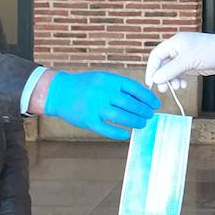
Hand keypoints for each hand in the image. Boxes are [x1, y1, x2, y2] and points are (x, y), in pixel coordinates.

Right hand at [42, 71, 158, 139]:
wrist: (58, 91)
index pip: (134, 88)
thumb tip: (142, 98)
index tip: (155, 104)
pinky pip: (106, 128)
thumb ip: (119, 87)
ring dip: (135, 121)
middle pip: (130, 103)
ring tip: (142, 124)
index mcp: (108, 80)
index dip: (147, 97)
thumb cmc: (85, 86)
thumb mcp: (102, 79)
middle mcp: (102, 92)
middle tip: (150, 116)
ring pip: (121, 116)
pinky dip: (117, 133)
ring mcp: (94, 106)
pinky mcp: (87, 119)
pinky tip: (126, 134)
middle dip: (143, 111)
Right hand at [145, 32, 214, 90]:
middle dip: (163, 77)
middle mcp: (177, 49)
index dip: (151, 68)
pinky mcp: (190, 65)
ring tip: (177, 87)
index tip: (151, 82)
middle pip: (162, 65)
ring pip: (170, 71)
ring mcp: (183, 58)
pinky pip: (179, 74)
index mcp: (174, 43)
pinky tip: (183, 84)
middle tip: (164, 89)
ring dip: (171, 80)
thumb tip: (156, 79)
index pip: (156, 55)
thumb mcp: (187, 60)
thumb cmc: (209, 50)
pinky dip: (179, 80)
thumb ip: (170, 70)